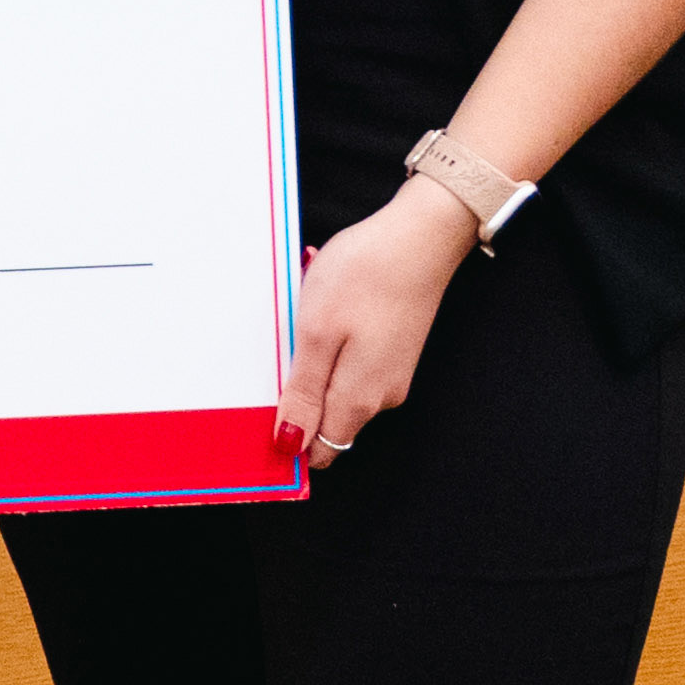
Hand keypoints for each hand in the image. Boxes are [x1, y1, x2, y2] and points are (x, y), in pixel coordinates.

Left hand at [283, 187, 478, 468]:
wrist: (421, 235)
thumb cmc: (364, 277)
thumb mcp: (317, 335)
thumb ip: (305, 394)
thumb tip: (292, 445)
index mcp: (358, 400)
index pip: (319, 449)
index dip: (289, 439)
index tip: (263, 410)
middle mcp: (380, 397)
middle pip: (325, 418)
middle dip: (297, 388)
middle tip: (288, 340)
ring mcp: (388, 372)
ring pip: (334, 383)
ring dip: (312, 355)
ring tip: (310, 309)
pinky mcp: (391, 349)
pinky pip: (347, 358)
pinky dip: (330, 335)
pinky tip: (327, 299)